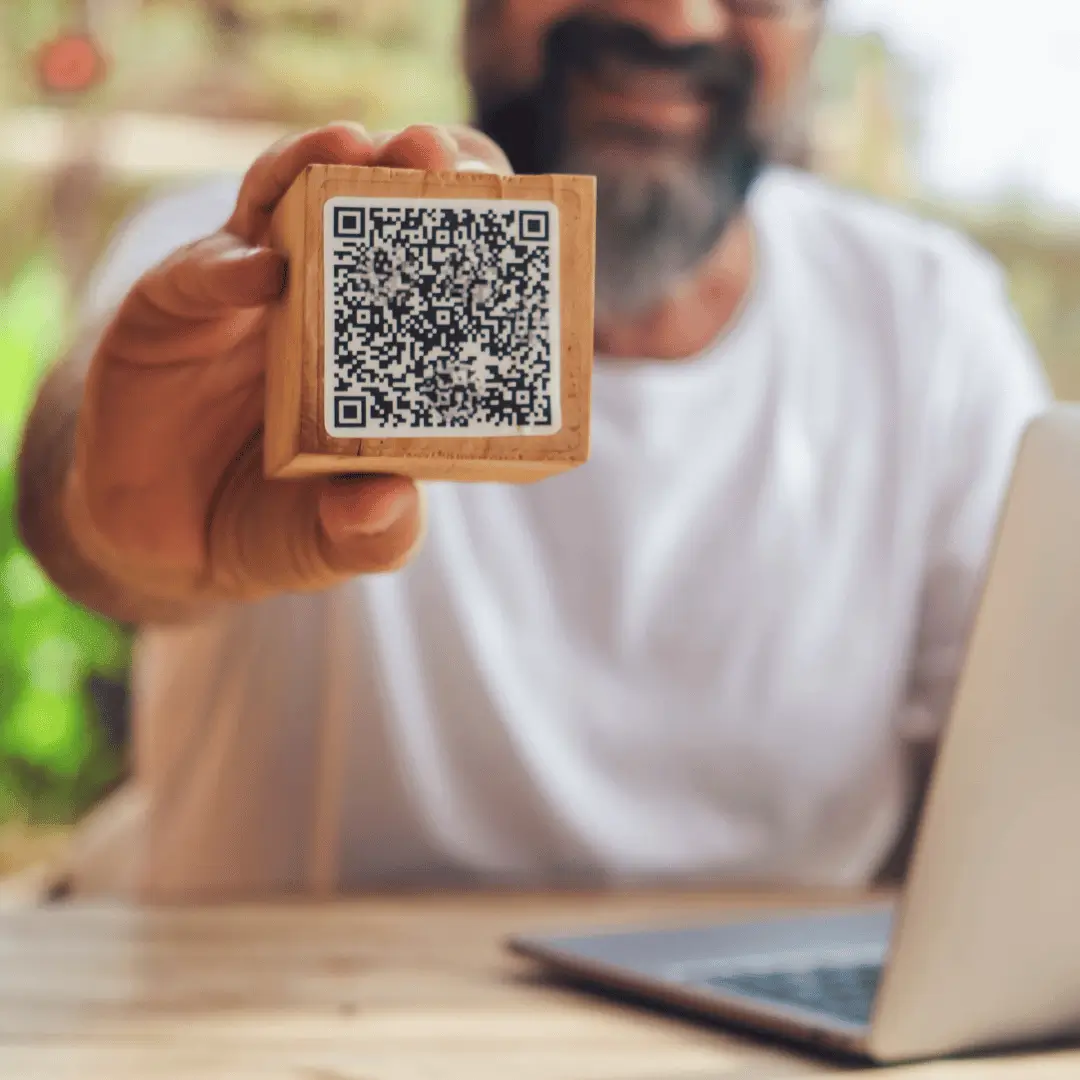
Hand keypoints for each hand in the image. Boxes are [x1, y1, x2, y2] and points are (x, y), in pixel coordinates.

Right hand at [63, 122, 512, 604]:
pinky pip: (199, 270)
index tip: (505, 210)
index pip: (441, 266)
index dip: (472, 230)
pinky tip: (262, 272)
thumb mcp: (331, 542)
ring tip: (352, 149)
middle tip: (434, 154)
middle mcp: (323, 302)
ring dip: (316, 168)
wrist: (164, 538)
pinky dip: (230, 264)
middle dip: (407, 171)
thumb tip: (391, 502)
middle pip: (370, 209)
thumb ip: (370, 533)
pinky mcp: (175, 306)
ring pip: (282, 204)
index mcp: (383, 347)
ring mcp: (250, 294)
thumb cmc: (272, 525)